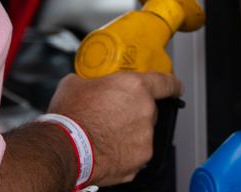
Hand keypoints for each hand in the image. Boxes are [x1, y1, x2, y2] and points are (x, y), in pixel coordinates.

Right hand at [45, 72, 182, 185]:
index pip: (166, 82)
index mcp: (135, 87)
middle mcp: (146, 111)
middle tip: (114, 116)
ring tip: (106, 135)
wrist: (65, 149)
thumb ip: (93, 81)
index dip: (173, 85)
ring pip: (143, 133)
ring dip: (130, 133)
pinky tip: (108, 149)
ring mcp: (145, 137)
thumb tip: (89, 83)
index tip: (175, 87)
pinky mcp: (140, 159)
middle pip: (150, 110)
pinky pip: (136, 153)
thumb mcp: (76, 84)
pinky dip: (126, 152)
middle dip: (135, 112)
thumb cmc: (70, 117)